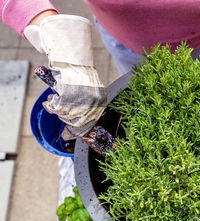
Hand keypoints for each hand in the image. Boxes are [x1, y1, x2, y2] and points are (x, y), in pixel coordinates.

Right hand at [24, 15, 106, 139]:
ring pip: (64, 115)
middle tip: (60, 108)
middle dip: (65, 117)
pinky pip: (55, 108)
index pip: (90, 123)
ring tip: (54, 98)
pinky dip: (50, 104)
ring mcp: (80, 102)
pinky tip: (50, 98)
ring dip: (57, 109)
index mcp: (100, 101)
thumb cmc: (80, 72)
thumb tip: (77, 124)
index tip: (68, 135)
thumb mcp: (90, 90)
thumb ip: (87, 105)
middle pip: (76, 122)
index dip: (78, 131)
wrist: (73, 57)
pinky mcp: (66, 98)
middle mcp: (92, 104)